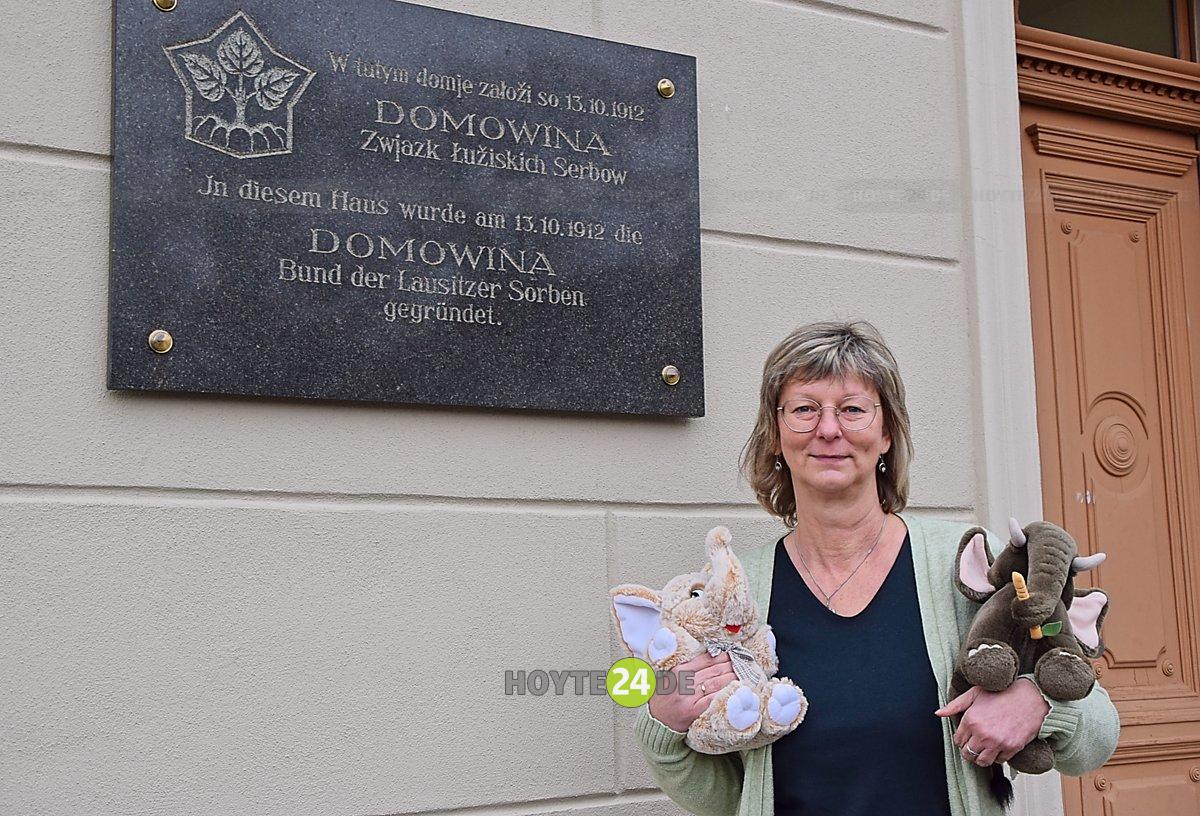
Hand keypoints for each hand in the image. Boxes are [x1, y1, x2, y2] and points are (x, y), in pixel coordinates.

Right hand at [647, 652, 735, 732]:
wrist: (655, 721)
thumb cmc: (665, 696)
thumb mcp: (670, 676)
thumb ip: (687, 667)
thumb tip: (712, 656)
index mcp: (678, 670)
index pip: (705, 660)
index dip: (721, 656)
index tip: (731, 654)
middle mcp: (683, 682)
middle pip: (713, 671)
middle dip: (730, 666)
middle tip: (742, 663)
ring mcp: (688, 697)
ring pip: (715, 684)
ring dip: (731, 678)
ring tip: (742, 675)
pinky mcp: (693, 712)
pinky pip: (713, 699)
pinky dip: (725, 694)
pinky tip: (734, 691)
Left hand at [935, 679, 1049, 766]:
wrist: (1030, 697)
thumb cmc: (1003, 693)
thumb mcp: (975, 693)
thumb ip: (955, 705)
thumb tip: (939, 713)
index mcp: (971, 720)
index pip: (957, 740)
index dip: (961, 739)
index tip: (967, 735)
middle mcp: (982, 733)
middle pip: (967, 754)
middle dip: (969, 750)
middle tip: (975, 744)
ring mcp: (997, 742)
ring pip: (982, 762)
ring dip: (981, 757)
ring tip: (985, 748)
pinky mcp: (1012, 748)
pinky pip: (999, 761)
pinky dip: (997, 757)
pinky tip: (998, 746)